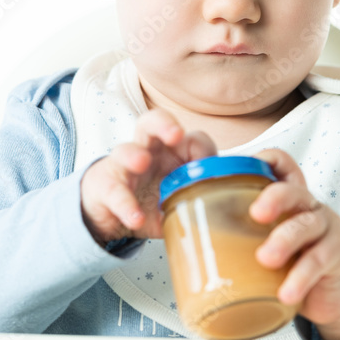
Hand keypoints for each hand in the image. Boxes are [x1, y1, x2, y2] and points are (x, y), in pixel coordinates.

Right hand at [80, 108, 216, 244]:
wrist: (111, 212)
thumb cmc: (149, 198)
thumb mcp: (178, 200)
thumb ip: (199, 200)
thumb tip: (233, 213)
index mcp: (170, 153)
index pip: (189, 138)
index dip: (201, 147)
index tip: (208, 163)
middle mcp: (146, 151)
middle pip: (151, 122)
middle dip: (164, 124)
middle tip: (174, 134)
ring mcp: (123, 167)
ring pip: (125, 149)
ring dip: (134, 154)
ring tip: (141, 162)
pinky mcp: (105, 186)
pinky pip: (114, 192)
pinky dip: (125, 204)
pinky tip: (135, 216)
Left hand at [249, 148, 339, 339]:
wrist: (332, 291)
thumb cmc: (290, 258)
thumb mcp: (264, 240)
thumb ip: (237, 232)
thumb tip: (182, 237)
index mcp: (286, 196)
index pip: (280, 164)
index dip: (265, 159)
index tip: (239, 168)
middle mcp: (307, 205)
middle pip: (292, 190)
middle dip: (274, 198)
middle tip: (255, 214)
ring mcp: (325, 228)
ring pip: (306, 225)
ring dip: (284, 241)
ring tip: (265, 259)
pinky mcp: (337, 254)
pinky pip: (319, 261)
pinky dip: (300, 278)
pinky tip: (286, 292)